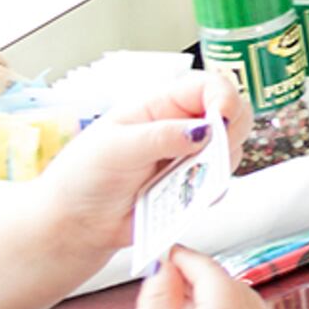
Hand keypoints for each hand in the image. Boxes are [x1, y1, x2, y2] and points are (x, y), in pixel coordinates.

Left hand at [36, 68, 246, 252]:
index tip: (222, 120)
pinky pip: (218, 185)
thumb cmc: (82, 176)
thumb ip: (160, 137)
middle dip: (230, 133)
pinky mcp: (192, 186)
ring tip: (183, 179)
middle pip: (233, 115)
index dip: (225, 98)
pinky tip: (184, 197)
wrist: (75, 222)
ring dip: (218, 165)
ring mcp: (189, 158)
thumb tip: (203, 130)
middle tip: (210, 153)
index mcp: (160, 106)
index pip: (209, 86)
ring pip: (231, 151)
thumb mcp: (114, 148)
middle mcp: (181, 127)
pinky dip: (210, 191)